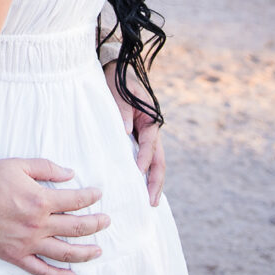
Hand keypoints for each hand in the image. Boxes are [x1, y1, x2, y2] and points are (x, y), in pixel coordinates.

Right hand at [0, 158, 108, 274]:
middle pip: (77, 228)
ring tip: (98, 250)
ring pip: (65, 253)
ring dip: (85, 252)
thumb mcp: (19, 165)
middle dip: (96, 224)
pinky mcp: (17, 256)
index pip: (76, 201)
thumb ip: (47, 168)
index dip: (91, 197)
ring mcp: (29, 243)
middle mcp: (39, 225)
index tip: (98, 194)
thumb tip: (70, 174)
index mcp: (41, 200)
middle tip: (106, 221)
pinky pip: (42, 270)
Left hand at [103, 63, 165, 205]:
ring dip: (152, 182)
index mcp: (150, 119)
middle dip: (155, 181)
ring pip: (154, 163)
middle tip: (151, 201)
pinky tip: (139, 188)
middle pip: (158, 160)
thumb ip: (122, 111)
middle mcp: (151, 130)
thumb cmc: (117, 82)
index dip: (145, 159)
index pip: (150, 143)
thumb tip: (126, 131)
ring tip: (149, 202)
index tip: (138, 172)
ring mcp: (145, 136)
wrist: (115, 71)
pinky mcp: (137, 139)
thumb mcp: (119, 93)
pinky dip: (143, 174)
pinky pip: (143, 159)